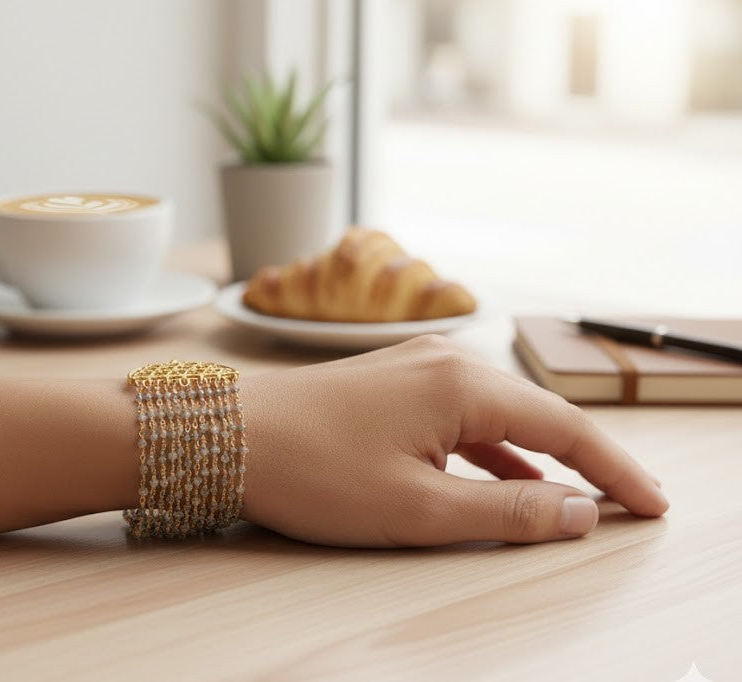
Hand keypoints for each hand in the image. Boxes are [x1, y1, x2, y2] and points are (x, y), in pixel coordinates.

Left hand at [239, 335, 668, 545]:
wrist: (221, 436)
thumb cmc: (309, 470)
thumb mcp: (416, 507)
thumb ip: (505, 510)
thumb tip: (577, 512)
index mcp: (461, 385)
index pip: (563, 429)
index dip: (614, 471)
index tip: (652, 506)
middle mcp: (443, 362)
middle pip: (536, 416)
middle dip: (584, 461)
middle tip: (629, 502)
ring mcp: (411, 369)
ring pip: (496, 417)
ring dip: (536, 457)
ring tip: (575, 495)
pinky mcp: (387, 384)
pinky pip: (458, 417)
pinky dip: (489, 450)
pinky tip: (499, 476)